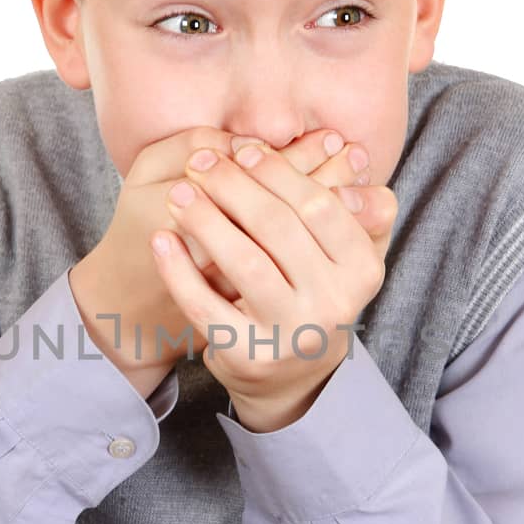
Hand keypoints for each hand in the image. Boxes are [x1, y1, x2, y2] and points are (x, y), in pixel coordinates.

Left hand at [71, 127, 378, 379]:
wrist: (291, 373)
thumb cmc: (311, 291)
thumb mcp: (344, 253)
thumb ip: (352, 204)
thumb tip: (350, 150)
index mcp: (362, 269)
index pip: (319, 205)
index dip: (279, 172)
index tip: (244, 149)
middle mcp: (335, 303)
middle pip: (278, 228)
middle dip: (234, 187)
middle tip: (201, 163)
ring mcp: (293, 333)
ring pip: (244, 263)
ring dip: (205, 220)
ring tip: (178, 193)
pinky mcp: (250, 356)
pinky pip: (206, 306)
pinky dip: (179, 270)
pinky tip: (161, 240)